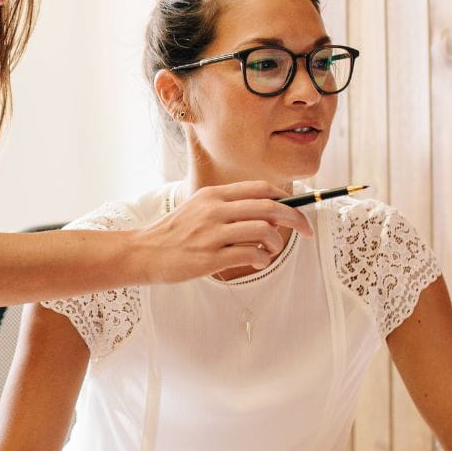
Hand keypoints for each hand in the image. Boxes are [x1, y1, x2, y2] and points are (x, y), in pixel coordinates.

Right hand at [135, 181, 313, 282]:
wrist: (144, 252)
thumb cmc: (175, 234)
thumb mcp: (199, 208)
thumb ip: (228, 207)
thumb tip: (267, 213)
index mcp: (214, 195)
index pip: (261, 189)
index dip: (286, 199)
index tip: (298, 211)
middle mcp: (215, 210)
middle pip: (269, 207)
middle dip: (295, 219)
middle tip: (307, 231)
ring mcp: (212, 233)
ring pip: (263, 230)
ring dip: (277, 243)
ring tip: (272, 251)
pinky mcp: (210, 258)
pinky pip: (249, 254)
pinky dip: (262, 258)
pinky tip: (257, 261)